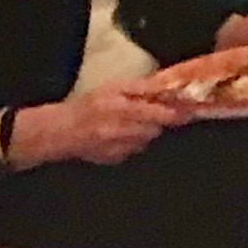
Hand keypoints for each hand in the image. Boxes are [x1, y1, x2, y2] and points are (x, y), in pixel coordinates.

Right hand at [13, 80, 185, 168]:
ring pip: (146, 140)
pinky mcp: (114, 159)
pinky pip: (134, 150)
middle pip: (155, 129)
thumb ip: (140, 88)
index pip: (158, 115)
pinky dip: (133, 143)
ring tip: (131, 122)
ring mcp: (118, 148)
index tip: (187, 111)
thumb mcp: (113, 88)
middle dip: (158, 121)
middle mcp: (121, 131)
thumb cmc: (88, 104)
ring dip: (145, 132)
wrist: (60, 131)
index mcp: (121, 109)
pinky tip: (120, 135)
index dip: (175, 114)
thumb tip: (164, 88)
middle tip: (154, 113)